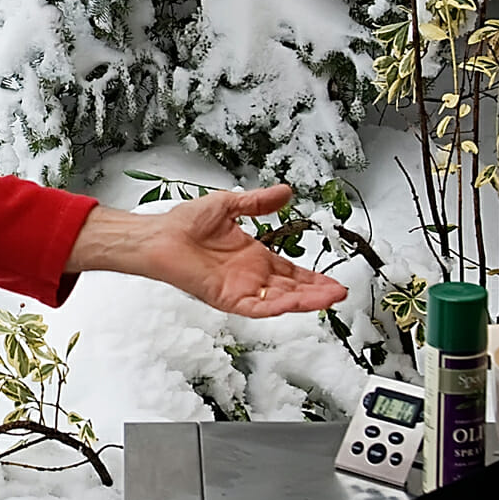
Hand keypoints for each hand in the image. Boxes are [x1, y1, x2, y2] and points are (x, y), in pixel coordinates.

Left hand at [65, 185, 347, 318]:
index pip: (290, 272)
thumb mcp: (230, 205)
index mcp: (252, 257)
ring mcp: (239, 289)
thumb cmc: (185, 222)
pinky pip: (254, 307)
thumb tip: (285, 192)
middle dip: (315, 293)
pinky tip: (293, 304)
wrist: (159, 235)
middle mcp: (249, 276)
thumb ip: (258, 202)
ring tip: (328, 298)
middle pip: (290, 289)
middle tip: (339, 293)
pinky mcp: (225, 298)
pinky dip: (274, 306)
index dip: (311, 278)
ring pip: (278, 300)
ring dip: (303, 300)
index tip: (333, 282)